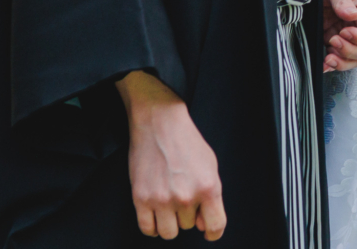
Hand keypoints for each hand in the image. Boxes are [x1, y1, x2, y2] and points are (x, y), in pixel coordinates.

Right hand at [117, 70, 225, 240]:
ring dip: (169, 222)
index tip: (208, 232)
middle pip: (188, 227)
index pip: (215, 226)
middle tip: (182, 194)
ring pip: (168, 233)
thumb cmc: (186, 142)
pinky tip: (155, 214)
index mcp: (208, 187)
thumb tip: (202, 223)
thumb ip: (211, 195)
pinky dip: (152, 226)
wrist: (160, 123)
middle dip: (187, 214)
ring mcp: (162, 199)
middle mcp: (186, 197)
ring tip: (169, 205)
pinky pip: (147, 229)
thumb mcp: (211, 165)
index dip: (212, 232)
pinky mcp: (141, 199)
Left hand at [318, 0, 356, 72]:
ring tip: (328, 57)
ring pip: (355, 59)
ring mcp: (348, 36)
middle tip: (333, 40)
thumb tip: (354, 16)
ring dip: (343, 62)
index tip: (344, 31)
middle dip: (350, 51)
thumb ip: (343, 1)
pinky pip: (340, 59)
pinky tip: (324, 64)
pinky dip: (332, 66)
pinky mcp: (335, 41)